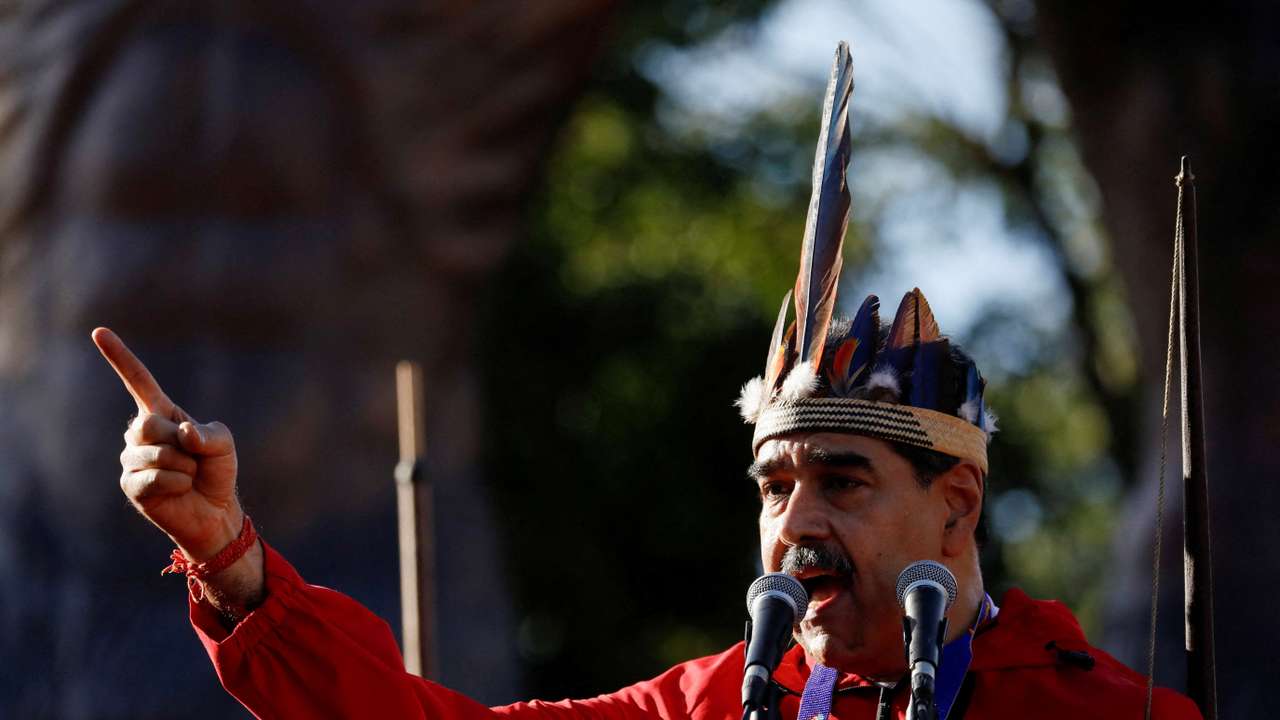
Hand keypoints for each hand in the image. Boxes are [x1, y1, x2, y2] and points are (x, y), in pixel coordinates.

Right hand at [93, 327, 262, 611]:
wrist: (215, 510)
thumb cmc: (217, 472)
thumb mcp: (223, 443)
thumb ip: (208, 432)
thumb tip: (182, 432)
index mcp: (162, 413)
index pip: (138, 380)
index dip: (119, 357)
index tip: (98, 331)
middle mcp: (140, 433)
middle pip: (148, 423)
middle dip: (179, 442)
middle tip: (192, 457)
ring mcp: (132, 459)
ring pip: (153, 452)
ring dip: (183, 465)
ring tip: (188, 476)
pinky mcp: (131, 485)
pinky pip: (153, 477)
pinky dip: (176, 483)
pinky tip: (179, 489)